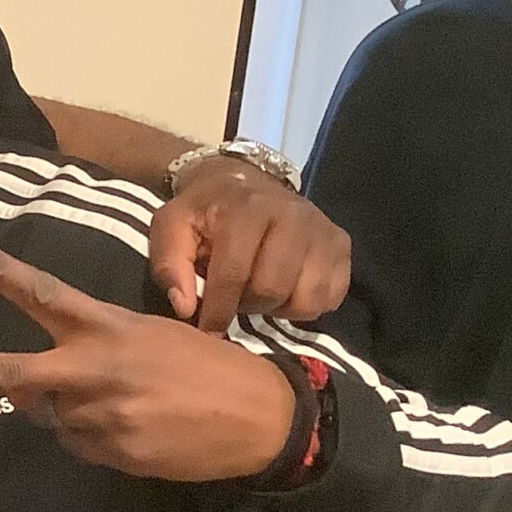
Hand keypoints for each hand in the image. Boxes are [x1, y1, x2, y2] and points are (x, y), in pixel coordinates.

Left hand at [0, 232, 298, 481]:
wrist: (262, 419)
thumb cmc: (206, 367)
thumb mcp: (150, 336)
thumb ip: (87, 349)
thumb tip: (31, 386)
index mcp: (107, 329)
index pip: (45, 293)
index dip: (2, 270)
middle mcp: (92, 370)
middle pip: (5, 373)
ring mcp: (96, 415)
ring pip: (45, 415)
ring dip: (64, 410)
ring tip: (123, 402)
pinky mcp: (108, 452)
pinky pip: (76, 443)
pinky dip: (92, 436)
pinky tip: (134, 428)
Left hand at [149, 158, 349, 332]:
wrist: (244, 181)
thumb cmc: (204, 212)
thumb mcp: (171, 228)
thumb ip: (169, 266)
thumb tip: (185, 308)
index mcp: (247, 208)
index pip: (234, 273)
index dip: (218, 310)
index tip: (207, 330)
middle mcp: (292, 215)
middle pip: (272, 289)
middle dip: (247, 305)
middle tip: (234, 299)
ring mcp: (322, 229)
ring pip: (306, 298)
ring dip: (277, 308)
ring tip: (258, 292)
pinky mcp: (342, 244)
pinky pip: (330, 297)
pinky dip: (304, 305)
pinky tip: (284, 290)